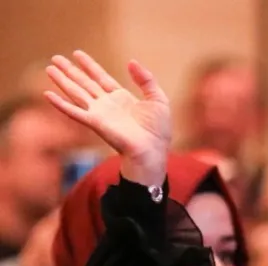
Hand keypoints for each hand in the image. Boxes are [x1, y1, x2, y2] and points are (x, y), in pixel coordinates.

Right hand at [43, 51, 169, 186]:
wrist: (152, 149)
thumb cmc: (158, 129)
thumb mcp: (158, 99)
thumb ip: (146, 79)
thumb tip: (131, 61)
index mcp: (121, 98)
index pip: (101, 77)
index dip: (89, 65)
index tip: (77, 53)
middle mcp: (107, 104)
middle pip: (85, 83)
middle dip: (71, 70)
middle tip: (56, 58)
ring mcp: (99, 113)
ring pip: (76, 92)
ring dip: (62, 81)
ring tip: (49, 69)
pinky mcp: (94, 122)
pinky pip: (74, 111)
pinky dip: (60, 104)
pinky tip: (48, 94)